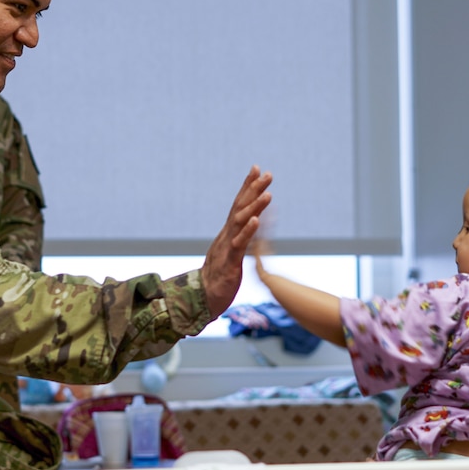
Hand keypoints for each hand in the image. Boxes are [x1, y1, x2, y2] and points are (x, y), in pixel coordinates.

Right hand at [201, 165, 272, 317]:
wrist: (200, 300)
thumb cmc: (216, 278)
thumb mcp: (228, 253)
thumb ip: (235, 238)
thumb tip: (243, 224)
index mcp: (228, 233)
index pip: (239, 205)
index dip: (247, 186)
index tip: (257, 169)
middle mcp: (226, 236)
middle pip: (240, 208)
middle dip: (254, 189)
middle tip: (267, 173)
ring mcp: (227, 248)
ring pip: (241, 223)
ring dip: (254, 207)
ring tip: (268, 193)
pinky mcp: (229, 263)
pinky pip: (239, 244)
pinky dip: (247, 231)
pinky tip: (256, 220)